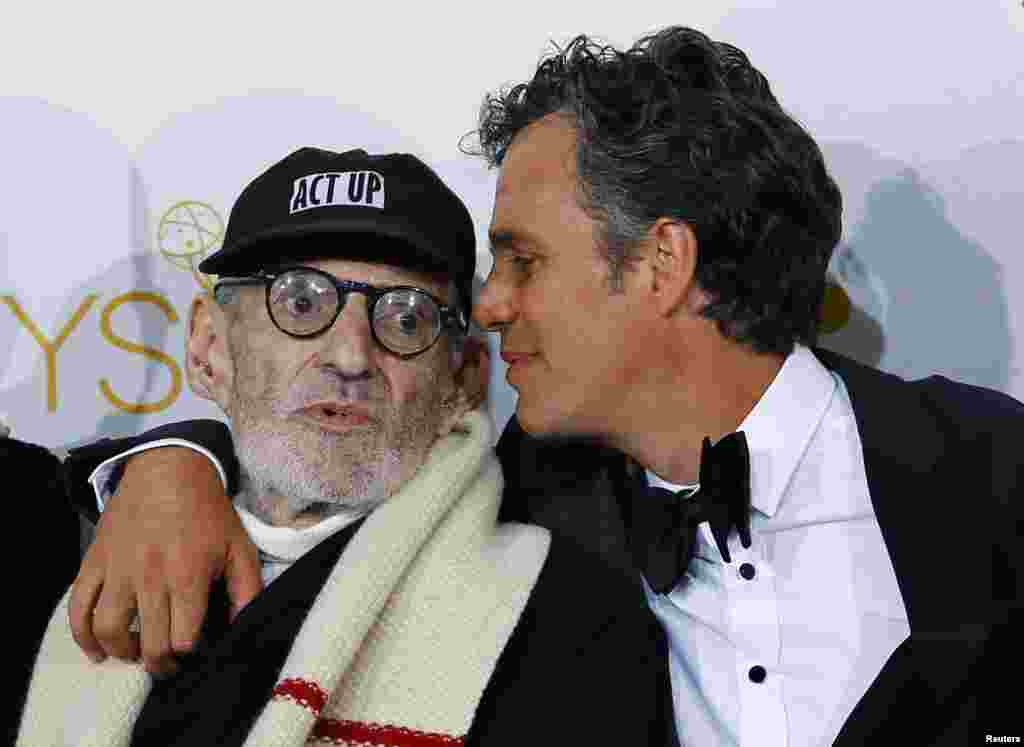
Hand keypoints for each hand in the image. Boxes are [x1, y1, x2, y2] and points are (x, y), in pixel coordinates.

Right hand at [68, 446, 261, 674]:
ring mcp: (118, 570)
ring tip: (137, 653)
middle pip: (148, 643)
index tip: (195, 652)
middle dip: (160, 663)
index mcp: (188, 575)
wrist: (168, 469)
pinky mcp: (95, 561)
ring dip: (122, 653)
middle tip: (168, 663)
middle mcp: (150, 577)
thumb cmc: (207, 511)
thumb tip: (244, 626)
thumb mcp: (239, 547)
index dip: (190, 654)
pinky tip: (96, 649)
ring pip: (109, 631)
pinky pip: (78, 608)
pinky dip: (82, 636)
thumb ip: (246, 590)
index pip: (183, 639)